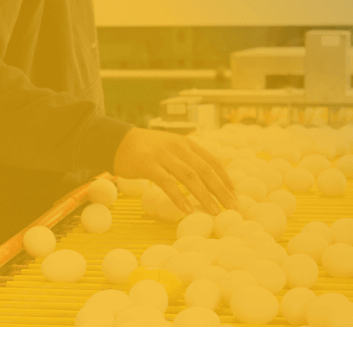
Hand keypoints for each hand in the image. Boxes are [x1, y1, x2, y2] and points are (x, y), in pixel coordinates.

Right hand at [112, 128, 237, 214]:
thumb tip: (207, 181)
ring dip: (205, 196)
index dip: (225, 179)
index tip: (234, 195)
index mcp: (187, 144)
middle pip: (205, 170)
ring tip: (214, 211)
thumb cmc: (148, 150)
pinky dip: (178, 197)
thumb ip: (188, 160)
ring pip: (190, 177)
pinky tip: (186, 210)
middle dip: (221, 190)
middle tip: (231, 207)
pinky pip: (167, 183)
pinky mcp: (149, 165)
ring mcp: (164, 156)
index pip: (212, 161)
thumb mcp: (172, 149)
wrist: (119, 141)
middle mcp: (179, 148)